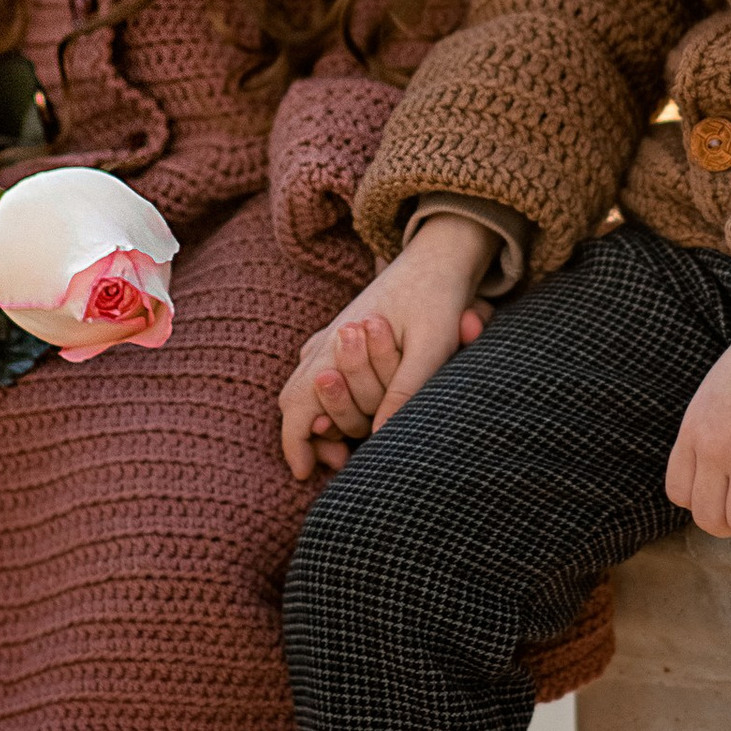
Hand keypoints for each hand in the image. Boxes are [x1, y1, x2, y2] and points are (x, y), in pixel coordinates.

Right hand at [279, 215, 495, 481]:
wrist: (437, 256)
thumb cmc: (437, 300)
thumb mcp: (431, 345)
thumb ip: (405, 389)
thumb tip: (381, 436)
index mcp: (336, 344)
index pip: (295, 407)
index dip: (295, 445)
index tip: (304, 474)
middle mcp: (323, 342)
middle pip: (293, 401)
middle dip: (309, 438)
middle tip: (337, 464)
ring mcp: (328, 336)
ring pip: (302, 387)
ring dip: (317, 419)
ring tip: (343, 448)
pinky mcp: (339, 333)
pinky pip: (315, 372)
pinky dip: (322, 399)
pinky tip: (348, 413)